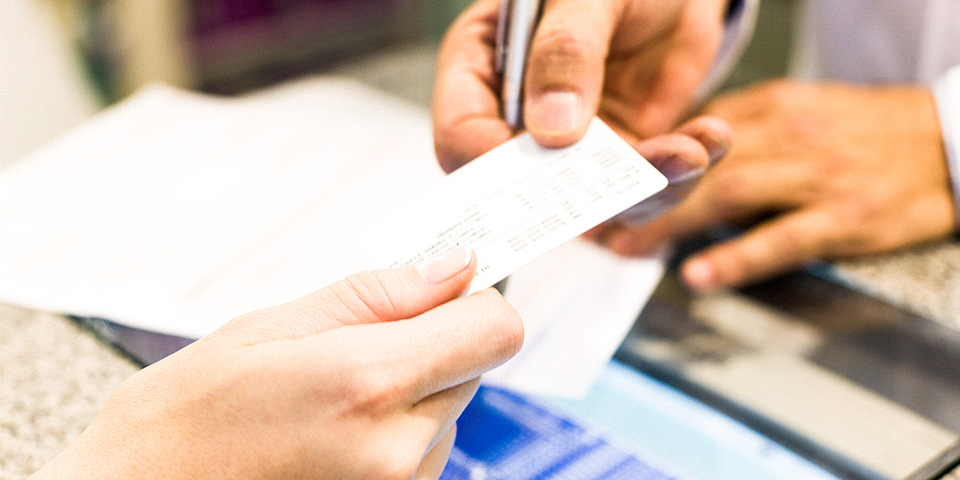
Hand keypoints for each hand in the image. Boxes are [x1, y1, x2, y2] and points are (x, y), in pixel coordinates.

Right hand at [32, 248, 522, 479]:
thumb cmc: (187, 415)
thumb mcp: (271, 326)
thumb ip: (378, 295)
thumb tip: (456, 267)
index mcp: (369, 383)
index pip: (496, 329)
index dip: (472, 302)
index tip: (441, 293)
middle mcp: (398, 449)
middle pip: (471, 368)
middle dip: (428, 346)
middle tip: (353, 347)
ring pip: (448, 412)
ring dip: (407, 395)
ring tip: (327, 400)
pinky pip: (424, 454)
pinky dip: (393, 435)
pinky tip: (332, 435)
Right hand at [433, 0, 728, 171]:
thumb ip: (566, 50)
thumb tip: (551, 130)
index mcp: (482, 68)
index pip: (461, 134)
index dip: (491, 162)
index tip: (547, 163)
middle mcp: (519, 116)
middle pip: (524, 186)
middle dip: (582, 193)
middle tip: (631, 183)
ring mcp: (572, 142)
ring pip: (594, 199)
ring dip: (647, 187)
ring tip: (691, 151)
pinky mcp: (623, 152)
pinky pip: (645, 186)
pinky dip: (683, 171)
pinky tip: (711, 136)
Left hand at [589, 80, 955, 290]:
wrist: (949, 140)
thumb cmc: (865, 133)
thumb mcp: (799, 114)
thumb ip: (740, 135)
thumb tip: (679, 161)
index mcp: (769, 109)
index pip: (688, 136)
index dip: (639, 165)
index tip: (603, 188)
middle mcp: (787, 135)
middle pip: (698, 165)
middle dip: (641, 197)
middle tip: (600, 224)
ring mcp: (816, 175)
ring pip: (729, 195)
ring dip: (671, 225)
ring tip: (630, 248)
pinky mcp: (845, 215)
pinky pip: (781, 238)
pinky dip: (736, 257)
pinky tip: (699, 273)